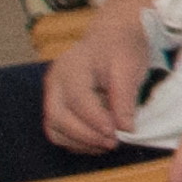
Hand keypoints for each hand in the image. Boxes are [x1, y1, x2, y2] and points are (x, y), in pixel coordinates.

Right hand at [41, 7, 154, 152]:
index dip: (95, 121)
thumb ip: (125, 98)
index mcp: (71, 68)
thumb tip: (125, 129)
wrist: (113, 37)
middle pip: (58, 117)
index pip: (78, 100)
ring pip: (54, 129)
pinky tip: (98, 141)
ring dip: (79, 142)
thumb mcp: (129, 67)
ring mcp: (52, 95)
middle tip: (112, 143)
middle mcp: (55, 82)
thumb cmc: (122, 50)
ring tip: (107, 144)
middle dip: (85, 136)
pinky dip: (76, 141)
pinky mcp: (56, 107)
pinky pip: (58, 132)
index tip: (116, 134)